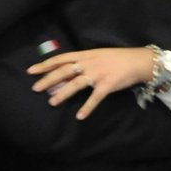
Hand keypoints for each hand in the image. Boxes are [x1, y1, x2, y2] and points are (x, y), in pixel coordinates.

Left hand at [27, 47, 155, 119]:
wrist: (139, 61)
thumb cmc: (116, 59)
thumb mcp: (97, 56)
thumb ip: (81, 63)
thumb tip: (64, 75)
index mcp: (85, 55)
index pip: (61, 59)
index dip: (45, 65)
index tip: (31, 71)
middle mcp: (89, 63)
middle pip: (64, 71)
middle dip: (48, 80)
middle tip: (35, 89)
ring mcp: (98, 74)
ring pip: (76, 84)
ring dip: (63, 94)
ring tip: (52, 102)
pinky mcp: (108, 85)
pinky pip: (95, 98)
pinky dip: (87, 107)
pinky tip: (79, 116)